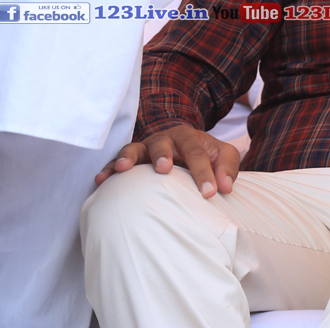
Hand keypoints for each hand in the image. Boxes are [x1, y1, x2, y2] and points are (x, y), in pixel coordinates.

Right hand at [94, 124, 239, 197]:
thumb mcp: (223, 155)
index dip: (204, 173)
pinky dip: (109, 169)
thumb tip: (225, 187)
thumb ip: (228, 167)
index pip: (197, 153)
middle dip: (163, 155)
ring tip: (124, 168)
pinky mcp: (130, 161)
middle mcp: (164, 140)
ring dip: (129, 157)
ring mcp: (144, 149)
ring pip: (134, 149)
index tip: (210, 193)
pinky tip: (101, 180)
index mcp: (189, 137)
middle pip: (162, 144)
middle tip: (165, 169)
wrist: (185, 149)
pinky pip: (116, 163)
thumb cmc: (206, 155)